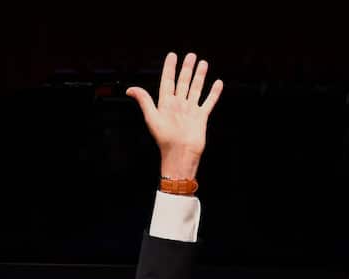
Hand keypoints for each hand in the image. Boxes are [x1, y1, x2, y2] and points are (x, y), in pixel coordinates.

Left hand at [126, 52, 222, 178]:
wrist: (180, 154)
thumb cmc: (165, 139)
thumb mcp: (152, 118)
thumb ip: (144, 101)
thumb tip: (130, 89)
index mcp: (166, 104)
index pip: (168, 81)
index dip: (169, 68)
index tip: (172, 56)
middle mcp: (179, 105)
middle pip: (183, 82)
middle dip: (187, 68)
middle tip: (191, 55)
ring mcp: (190, 110)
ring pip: (196, 88)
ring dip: (199, 76)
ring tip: (203, 63)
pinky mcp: (201, 117)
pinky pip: (208, 102)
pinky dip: (214, 93)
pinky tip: (218, 83)